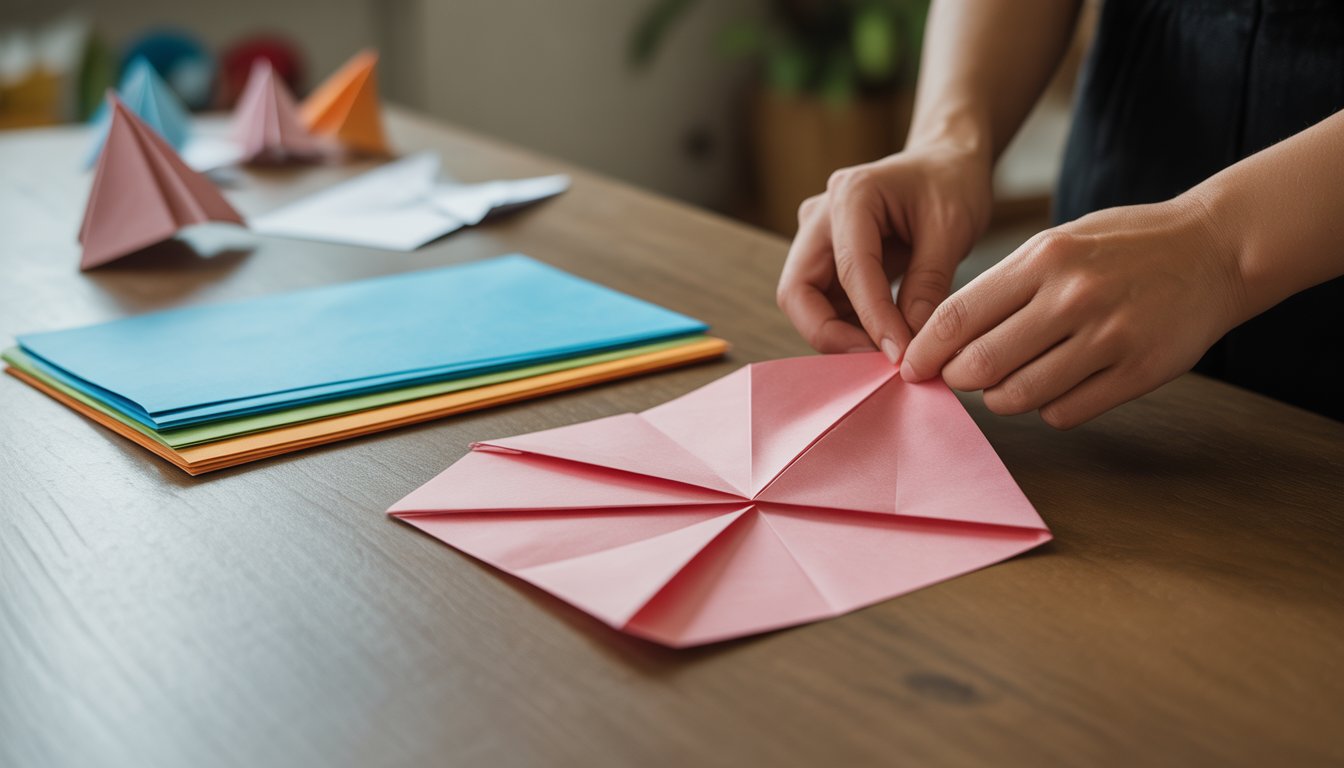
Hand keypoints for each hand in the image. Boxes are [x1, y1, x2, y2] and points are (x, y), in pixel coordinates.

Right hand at [776, 143, 993, 361]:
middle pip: (798, 292)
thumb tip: (911, 345)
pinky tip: (886, 340)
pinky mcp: (826, 261)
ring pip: (806, 304)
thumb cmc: (951, 184)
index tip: (901, 356)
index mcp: (851, 195)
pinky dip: (850, 329)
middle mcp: (820, 217)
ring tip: (889, 354)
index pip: (850, 270)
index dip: (872, 319)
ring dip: (841, 336)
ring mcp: (817, 240)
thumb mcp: (952, 228)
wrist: (945, 163)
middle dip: (831, 335)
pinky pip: (825, 304)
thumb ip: (928, 284)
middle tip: (878, 363)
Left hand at [900, 196, 1247, 427]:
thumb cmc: (1123, 247)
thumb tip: (943, 338)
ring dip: (1000, 398)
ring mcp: (1108, 338)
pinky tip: (1055, 386)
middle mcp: (1073, 298)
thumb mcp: (1059, 243)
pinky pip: (1064, 412)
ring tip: (1006, 383)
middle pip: (981, 364)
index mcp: (1045, 259)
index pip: (959, 316)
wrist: (1214, 250)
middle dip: (957, 379)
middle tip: (957, 378)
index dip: (926, 349)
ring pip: (1019, 397)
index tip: (913, 366)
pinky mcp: (1137, 373)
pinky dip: (1047, 407)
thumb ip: (1004, 286)